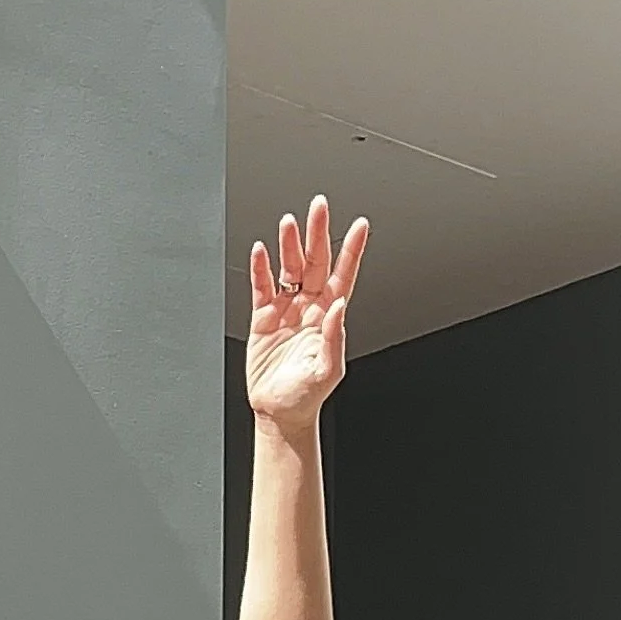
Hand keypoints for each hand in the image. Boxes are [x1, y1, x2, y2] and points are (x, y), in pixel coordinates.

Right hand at [243, 197, 367, 435]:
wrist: (279, 412)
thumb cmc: (307, 395)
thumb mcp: (327, 369)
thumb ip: (334, 337)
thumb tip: (339, 306)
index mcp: (330, 317)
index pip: (344, 274)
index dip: (351, 249)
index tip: (360, 225)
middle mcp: (310, 307)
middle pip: (315, 262)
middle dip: (317, 233)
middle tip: (318, 207)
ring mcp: (287, 309)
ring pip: (289, 268)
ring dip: (289, 245)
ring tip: (288, 223)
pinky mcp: (263, 318)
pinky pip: (262, 286)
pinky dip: (260, 268)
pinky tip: (261, 251)